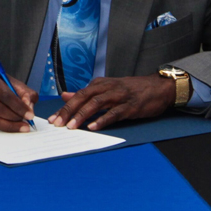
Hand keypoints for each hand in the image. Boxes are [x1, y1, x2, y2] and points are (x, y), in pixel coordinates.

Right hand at [0, 68, 37, 132]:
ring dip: (8, 125)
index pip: (5, 94)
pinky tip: (7, 125)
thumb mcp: (9, 80)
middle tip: (26, 124)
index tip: (30, 115)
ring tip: (20, 127)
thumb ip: (23, 91)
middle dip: (14, 118)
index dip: (19, 107)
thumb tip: (29, 106)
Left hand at [50, 74, 176, 130]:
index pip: (78, 95)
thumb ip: (86, 94)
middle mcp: (107, 88)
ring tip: (71, 126)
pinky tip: (93, 127)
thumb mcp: (107, 88)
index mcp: (100, 84)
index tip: (52, 118)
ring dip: (82, 115)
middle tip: (57, 123)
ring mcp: (119, 96)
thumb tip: (65, 96)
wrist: (158, 87)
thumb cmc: (131, 90)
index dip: (64, 107)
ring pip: (96, 104)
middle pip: (83, 98)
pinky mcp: (130, 106)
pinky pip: (114, 113)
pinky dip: (102, 120)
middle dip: (68, 111)